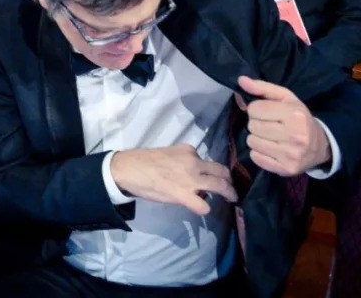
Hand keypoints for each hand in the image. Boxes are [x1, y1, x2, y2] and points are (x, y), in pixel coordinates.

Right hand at [109, 144, 237, 215]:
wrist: (128, 169)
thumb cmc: (143, 162)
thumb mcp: (168, 154)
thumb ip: (183, 161)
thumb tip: (191, 175)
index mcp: (188, 151)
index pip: (208, 161)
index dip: (213, 171)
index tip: (213, 177)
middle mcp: (193, 162)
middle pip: (221, 171)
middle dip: (230, 181)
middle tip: (231, 189)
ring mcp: (190, 179)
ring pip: (220, 186)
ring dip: (229, 193)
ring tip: (232, 199)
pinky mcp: (183, 195)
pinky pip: (203, 206)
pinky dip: (205, 209)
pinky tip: (202, 209)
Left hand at [238, 76, 330, 176]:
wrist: (320, 146)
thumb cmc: (298, 118)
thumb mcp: (285, 98)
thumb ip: (262, 88)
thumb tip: (241, 80)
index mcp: (294, 115)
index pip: (254, 109)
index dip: (257, 109)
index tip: (267, 112)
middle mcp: (294, 136)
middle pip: (252, 126)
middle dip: (257, 124)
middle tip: (270, 125)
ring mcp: (290, 155)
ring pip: (251, 142)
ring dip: (257, 138)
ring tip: (270, 137)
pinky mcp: (285, 169)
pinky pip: (255, 157)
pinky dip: (259, 152)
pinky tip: (271, 149)